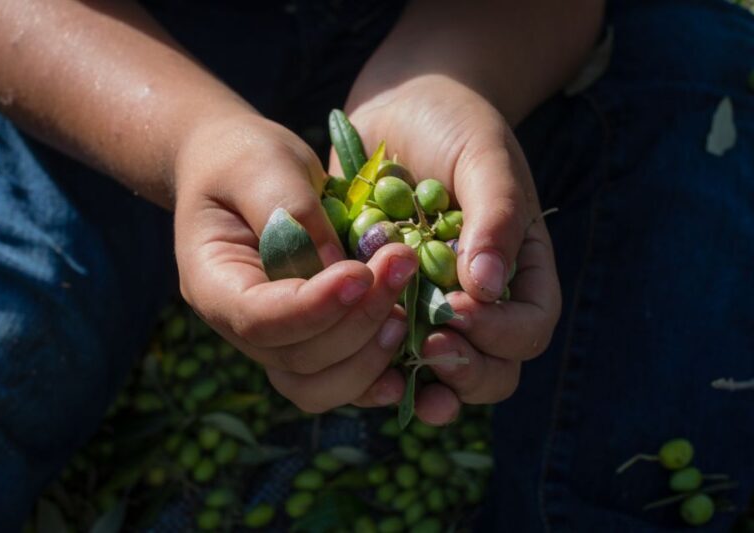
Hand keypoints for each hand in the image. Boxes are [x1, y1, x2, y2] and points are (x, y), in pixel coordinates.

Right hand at [174, 113, 418, 412]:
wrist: (238, 168)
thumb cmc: (243, 158)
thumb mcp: (262, 164)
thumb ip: (294, 211)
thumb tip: (340, 269)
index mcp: (214, 283)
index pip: (259, 319)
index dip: (314, 307)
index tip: (361, 273)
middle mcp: (240, 326)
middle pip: (296, 359)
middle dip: (357, 322)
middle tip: (402, 265)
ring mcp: (275, 340)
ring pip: (318, 386)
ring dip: (369, 358)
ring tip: (407, 312)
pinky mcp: (310, 339)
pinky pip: (339, 378)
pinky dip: (375, 377)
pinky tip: (411, 353)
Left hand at [337, 75, 561, 423]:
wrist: (400, 107)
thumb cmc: (455, 125)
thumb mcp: (484, 158)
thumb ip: (495, 216)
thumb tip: (488, 285)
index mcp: (518, 269)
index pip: (528, 328)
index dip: (500, 334)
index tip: (457, 309)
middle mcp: (478, 299)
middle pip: (493, 367)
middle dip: (466, 371)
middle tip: (430, 347)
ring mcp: (430, 305)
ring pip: (441, 374)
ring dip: (425, 385)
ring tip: (400, 378)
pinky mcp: (384, 303)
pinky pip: (387, 353)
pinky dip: (378, 368)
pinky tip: (359, 364)